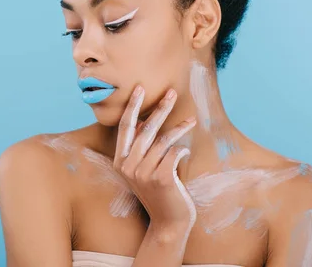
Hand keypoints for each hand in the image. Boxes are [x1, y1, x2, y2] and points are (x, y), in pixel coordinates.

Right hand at [113, 85, 197, 236]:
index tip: (140, 88)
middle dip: (161, 108)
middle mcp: (128, 167)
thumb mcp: (142, 169)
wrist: (168, 223)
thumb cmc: (158, 192)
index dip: (133, 106)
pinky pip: (175, 153)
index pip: (125, 127)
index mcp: (119, 162)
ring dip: (180, 128)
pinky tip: (185, 151)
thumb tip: (140, 121)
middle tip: (172, 92)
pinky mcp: (161, 178)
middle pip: (146, 128)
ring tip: (192, 119)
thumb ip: (139, 148)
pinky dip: (182, 149)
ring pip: (164, 140)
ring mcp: (143, 173)